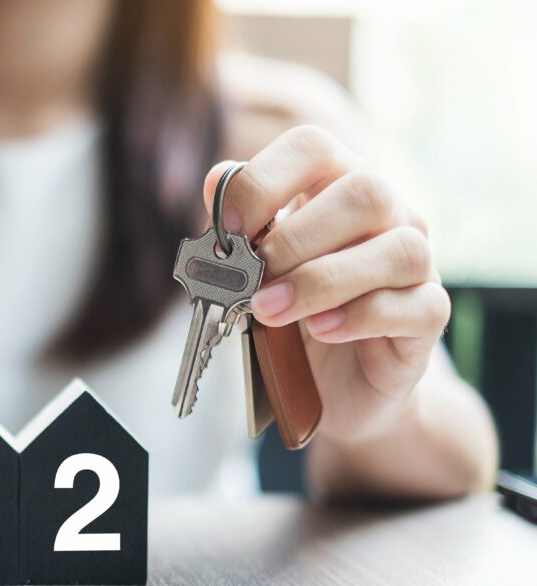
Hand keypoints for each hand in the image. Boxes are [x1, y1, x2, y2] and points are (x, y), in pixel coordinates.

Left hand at [204, 126, 449, 443]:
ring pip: (399, 249)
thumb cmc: (291, 308)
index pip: (313, 147)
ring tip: (270, 310)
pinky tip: (320, 330)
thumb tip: (216, 183)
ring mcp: (419, 262)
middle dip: (295, 239)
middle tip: (254, 279)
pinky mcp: (429, 315)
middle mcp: (389, 212)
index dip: (264, 180)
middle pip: (365, 192)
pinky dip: (360, 317)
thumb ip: (238, 223)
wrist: (331, 379)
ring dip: (322, 280)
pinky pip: (415, 305)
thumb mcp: (254, 264)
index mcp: (337, 183)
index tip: (227, 228)